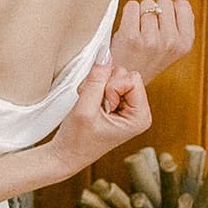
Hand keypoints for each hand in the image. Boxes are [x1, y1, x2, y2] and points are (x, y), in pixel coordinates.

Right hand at [41, 63, 152, 180]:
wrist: (66, 155)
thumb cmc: (77, 140)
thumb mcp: (85, 107)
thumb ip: (96, 79)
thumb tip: (105, 53)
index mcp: (141, 117)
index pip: (132, 78)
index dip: (111, 87)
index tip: (101, 107)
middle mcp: (140, 111)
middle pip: (126, 74)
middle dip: (105, 86)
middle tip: (93, 107)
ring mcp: (130, 107)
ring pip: (116, 75)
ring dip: (98, 87)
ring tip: (90, 107)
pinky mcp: (120, 104)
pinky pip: (110, 81)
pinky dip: (96, 89)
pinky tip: (91, 105)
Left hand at [112, 0, 195, 82]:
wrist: (126, 78)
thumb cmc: (148, 59)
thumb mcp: (174, 46)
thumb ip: (182, 22)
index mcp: (184, 44)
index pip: (183, 7)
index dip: (171, 10)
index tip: (163, 23)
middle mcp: (170, 42)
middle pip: (164, 3)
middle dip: (155, 11)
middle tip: (149, 30)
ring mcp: (150, 40)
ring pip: (147, 4)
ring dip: (141, 13)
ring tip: (138, 31)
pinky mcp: (130, 36)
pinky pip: (132, 6)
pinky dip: (129, 13)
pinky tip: (129, 28)